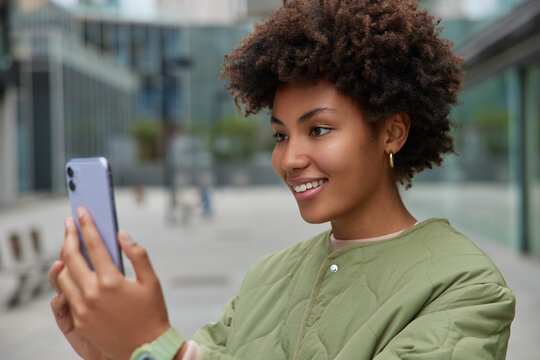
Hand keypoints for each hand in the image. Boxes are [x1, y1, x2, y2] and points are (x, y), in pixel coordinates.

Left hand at [56, 208, 170, 359]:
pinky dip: (67, 280)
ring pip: (63, 275)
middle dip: (69, 236)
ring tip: (70, 246)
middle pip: (71, 257)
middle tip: (69, 223)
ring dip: (64, 258)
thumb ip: (137, 254)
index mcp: (111, 281)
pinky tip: (72, 272)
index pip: (93, 245)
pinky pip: (66, 295)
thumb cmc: (152, 313)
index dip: (86, 225)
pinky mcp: (78, 321)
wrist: (146, 349)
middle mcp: (92, 294)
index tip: (81, 212)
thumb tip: (122, 234)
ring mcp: (82, 309)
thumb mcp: (151, 281)